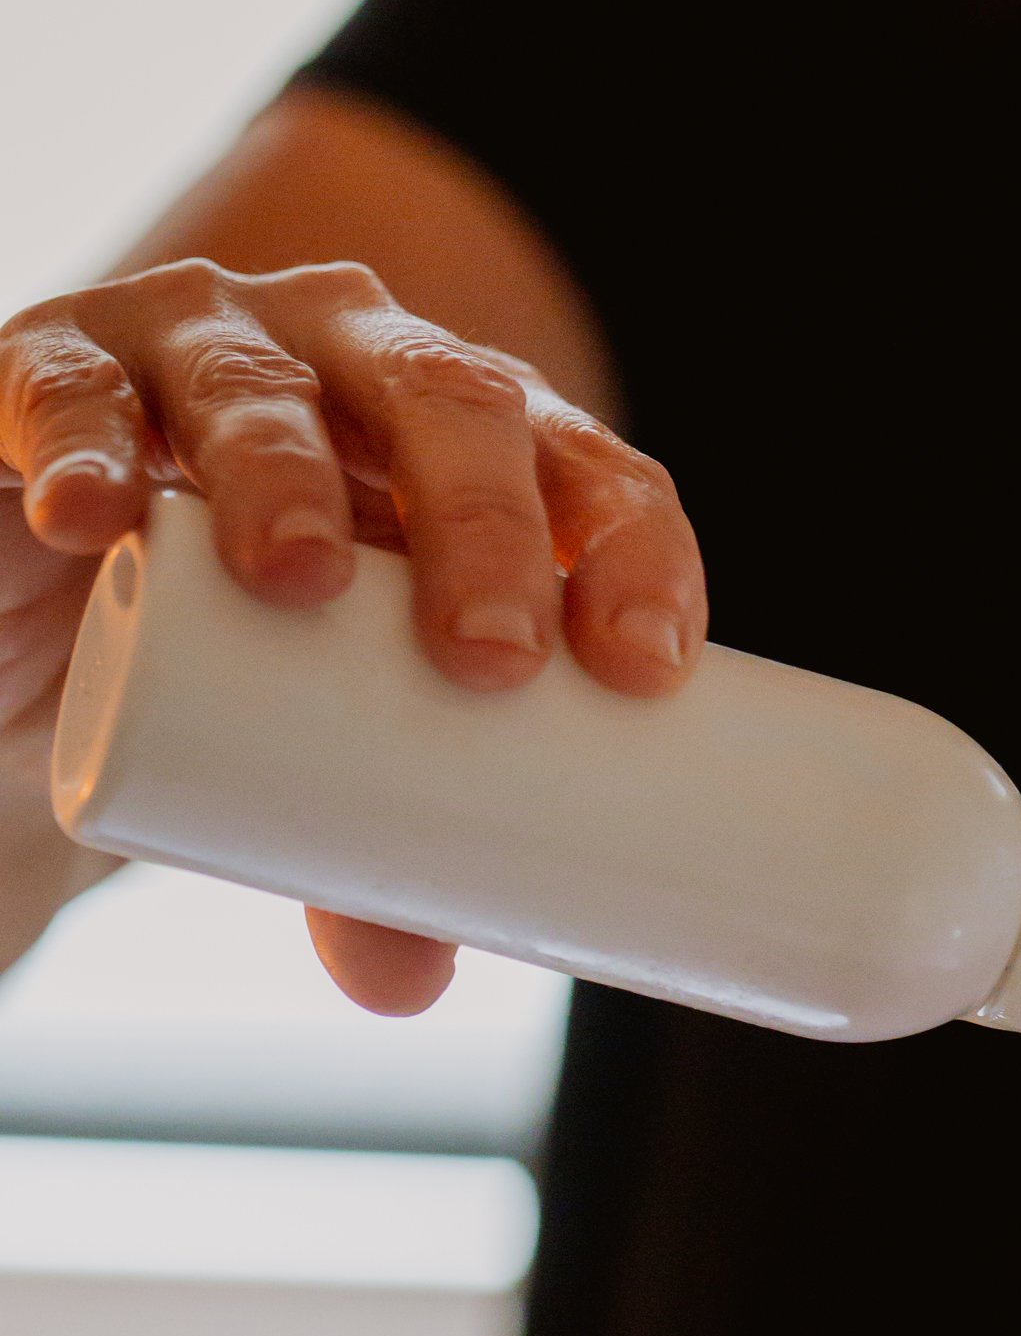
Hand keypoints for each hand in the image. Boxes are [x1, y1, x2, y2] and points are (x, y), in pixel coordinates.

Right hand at [0, 258, 704, 1008]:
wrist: (52, 622)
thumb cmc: (243, 670)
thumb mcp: (328, 763)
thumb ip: (368, 865)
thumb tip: (407, 987)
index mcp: (471, 449)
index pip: (586, 472)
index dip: (630, 549)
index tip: (646, 669)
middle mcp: (347, 363)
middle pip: (449, 404)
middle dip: (482, 519)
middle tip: (493, 655)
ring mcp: (196, 348)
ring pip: (261, 386)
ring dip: (287, 472)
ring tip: (302, 577)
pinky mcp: (51, 370)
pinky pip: (63, 386)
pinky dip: (78, 439)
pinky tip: (97, 509)